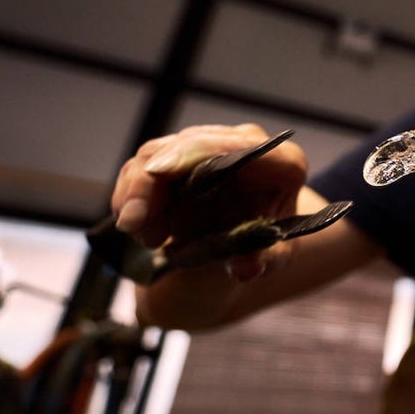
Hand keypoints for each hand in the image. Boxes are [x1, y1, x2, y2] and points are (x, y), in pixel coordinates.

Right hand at [111, 124, 307, 279]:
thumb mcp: (273, 257)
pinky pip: (145, 165)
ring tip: (147, 239)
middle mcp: (247, 145)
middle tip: (132, 224)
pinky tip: (137, 227)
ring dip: (137, 195)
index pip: (244, 147)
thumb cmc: (266, 243)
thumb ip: (261, 260)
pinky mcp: (181, 153)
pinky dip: (131, 196)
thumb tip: (245, 268)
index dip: (199, 153)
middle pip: (189, 146)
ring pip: (158, 154)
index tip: (157, 172)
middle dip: (151, 183)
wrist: (248, 239)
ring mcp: (210, 144)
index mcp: (283, 164)